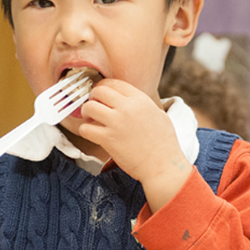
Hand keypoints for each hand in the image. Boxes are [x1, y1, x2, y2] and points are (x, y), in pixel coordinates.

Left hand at [77, 79, 190, 209]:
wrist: (163, 166)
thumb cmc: (164, 144)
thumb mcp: (159, 115)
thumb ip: (142, 105)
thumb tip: (130, 101)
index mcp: (140, 100)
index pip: (115, 83)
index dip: (104, 86)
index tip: (101, 93)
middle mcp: (127, 108)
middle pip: (99, 90)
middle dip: (93, 96)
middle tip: (93, 104)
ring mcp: (117, 123)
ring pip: (89, 107)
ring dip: (86, 112)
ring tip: (90, 119)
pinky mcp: (108, 139)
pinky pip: (85, 129)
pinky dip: (85, 130)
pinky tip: (91, 133)